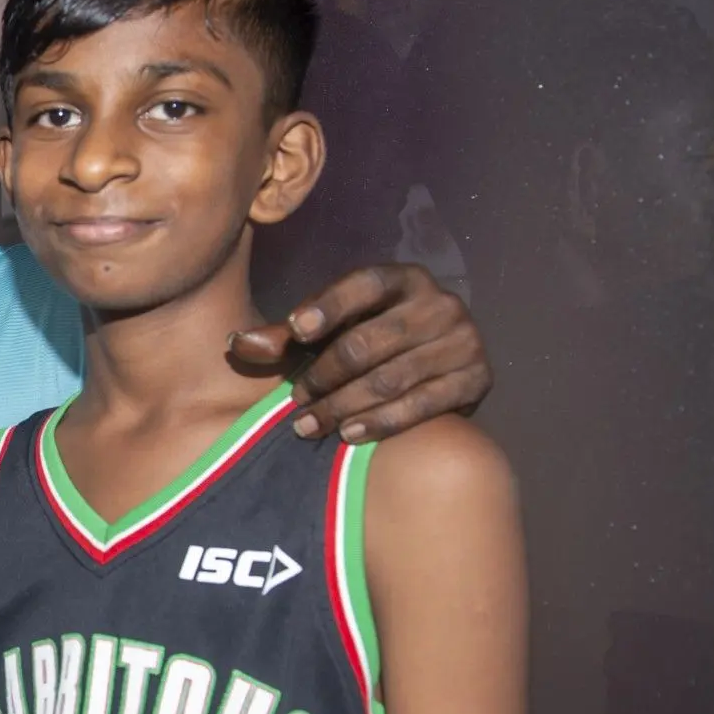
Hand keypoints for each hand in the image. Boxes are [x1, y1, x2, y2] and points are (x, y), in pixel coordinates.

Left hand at [230, 264, 490, 441]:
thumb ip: (285, 338)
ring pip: (390, 378)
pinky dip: (381, 422)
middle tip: (296, 399)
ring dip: (342, 406)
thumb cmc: (371, 344)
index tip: (297, 330)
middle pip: (369, 341)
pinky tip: (349, 434)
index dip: (329, 306)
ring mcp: (463, 341)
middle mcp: (439, 303)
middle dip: (325, 374)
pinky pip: (422, 405)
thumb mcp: (330, 333)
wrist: (440, 372)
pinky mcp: (476, 379)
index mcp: (402, 278)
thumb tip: (237, 344)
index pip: (364, 284)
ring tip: (308, 425)